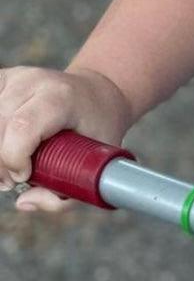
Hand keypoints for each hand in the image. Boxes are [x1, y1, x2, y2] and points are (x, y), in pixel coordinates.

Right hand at [0, 65, 131, 212]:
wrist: (97, 94)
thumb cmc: (96, 128)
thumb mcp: (95, 162)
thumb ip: (63, 193)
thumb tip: (23, 202)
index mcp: (62, 97)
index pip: (23, 127)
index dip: (15, 158)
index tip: (23, 177)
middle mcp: (35, 81)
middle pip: (0, 128)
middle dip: (2, 163)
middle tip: (16, 179)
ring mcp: (16, 78)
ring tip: (12, 162)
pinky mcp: (2, 80)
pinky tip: (6, 144)